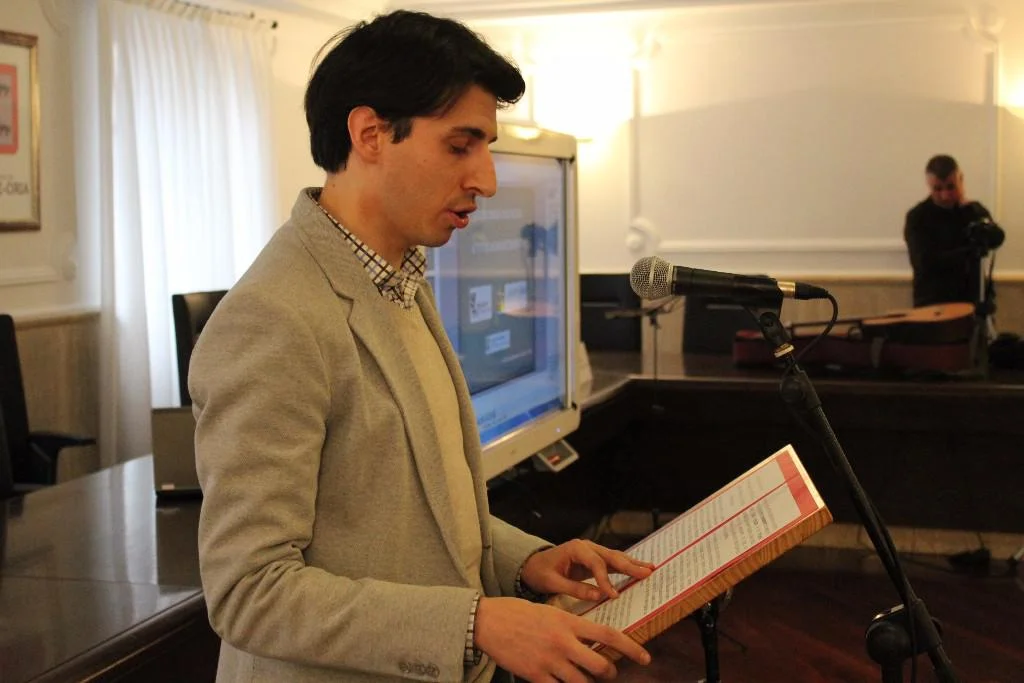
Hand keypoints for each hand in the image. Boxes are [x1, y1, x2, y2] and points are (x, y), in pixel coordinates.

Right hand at [474, 597, 650, 681]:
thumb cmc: (519, 613)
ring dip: (587, 681)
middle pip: (600, 665)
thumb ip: (572, 626)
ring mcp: (549, 661)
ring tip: (581, 675)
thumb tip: (591, 639)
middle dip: (609, 672)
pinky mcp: (535, 676)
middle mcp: (562, 642)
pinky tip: (562, 681)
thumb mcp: (550, 612)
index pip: (607, 634)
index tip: (645, 657)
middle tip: (607, 671)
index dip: (630, 648)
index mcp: (568, 621)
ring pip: (582, 682)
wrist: (489, 621)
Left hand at [521, 539, 654, 601]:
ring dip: (632, 564)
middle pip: (611, 556)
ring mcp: (592, 551)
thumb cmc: (540, 572)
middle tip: (647, 573)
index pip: (596, 563)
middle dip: (629, 565)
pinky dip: (626, 566)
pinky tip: (640, 569)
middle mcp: (587, 546)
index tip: (613, 595)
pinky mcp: (594, 559)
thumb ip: (574, 588)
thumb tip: (598, 596)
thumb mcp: (552, 582)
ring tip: (650, 569)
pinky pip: (612, 563)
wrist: (532, 564)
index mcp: (576, 549)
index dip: (605, 579)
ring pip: (615, 557)